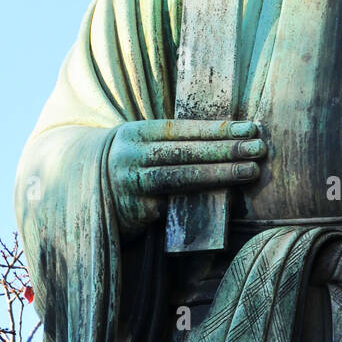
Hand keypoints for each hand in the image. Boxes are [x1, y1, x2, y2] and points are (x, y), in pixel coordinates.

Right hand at [107, 119, 266, 239]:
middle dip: (226, 149)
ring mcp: (131, 184)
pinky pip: (174, 207)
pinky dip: (200, 202)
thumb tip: (228, 140)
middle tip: (258, 149)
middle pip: (186, 151)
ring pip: (181, 177)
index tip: (250, 129)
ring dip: (219, 174)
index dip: (218, 129)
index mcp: (138, 132)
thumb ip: (174, 144)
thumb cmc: (129, 165)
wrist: (83, 194)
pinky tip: (226, 199)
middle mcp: (132, 155)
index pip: (185, 128)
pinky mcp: (135, 212)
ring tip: (250, 171)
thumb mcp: (142, 145)